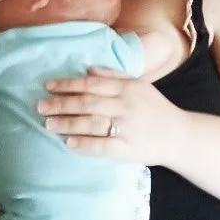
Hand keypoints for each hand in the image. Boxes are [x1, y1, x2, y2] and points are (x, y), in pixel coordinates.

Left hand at [37, 68, 186, 166]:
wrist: (180, 135)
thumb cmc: (155, 109)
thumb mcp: (138, 86)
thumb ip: (113, 76)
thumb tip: (87, 70)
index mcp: (127, 88)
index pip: (91, 84)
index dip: (68, 84)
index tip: (48, 86)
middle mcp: (126, 106)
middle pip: (87, 103)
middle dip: (61, 104)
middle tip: (40, 106)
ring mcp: (127, 128)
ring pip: (92, 124)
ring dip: (67, 124)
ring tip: (48, 124)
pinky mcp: (129, 149)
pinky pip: (103, 146)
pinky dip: (85, 144)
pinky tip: (68, 143)